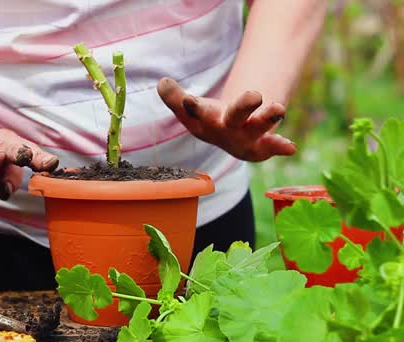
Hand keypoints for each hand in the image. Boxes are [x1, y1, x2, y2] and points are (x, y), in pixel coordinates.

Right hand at [157, 78, 295, 161]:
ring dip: (268, 119)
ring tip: (280, 108)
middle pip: (231, 120)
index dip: (189, 107)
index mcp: (201, 123)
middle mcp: (222, 133)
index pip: (192, 114)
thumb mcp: (191, 108)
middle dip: (242, 108)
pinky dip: (280, 148)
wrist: (229, 138)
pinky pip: (271, 147)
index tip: (188, 99)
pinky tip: (291, 147)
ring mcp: (243, 140)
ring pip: (256, 129)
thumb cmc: (208, 118)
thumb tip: (162, 83)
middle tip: (254, 94)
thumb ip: (175, 98)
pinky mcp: (261, 146)